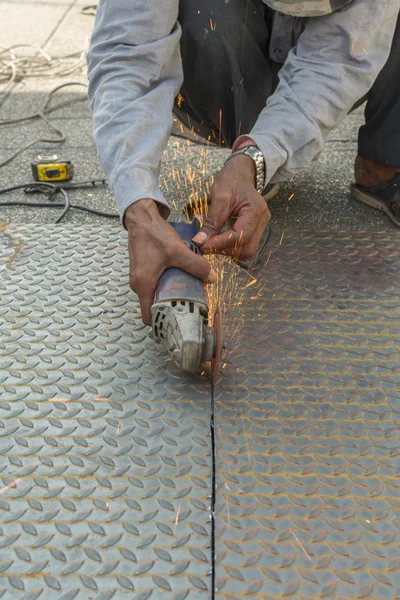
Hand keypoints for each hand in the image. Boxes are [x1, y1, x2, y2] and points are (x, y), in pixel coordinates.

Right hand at [126, 199, 216, 324]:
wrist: (141, 217)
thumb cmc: (155, 235)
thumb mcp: (178, 251)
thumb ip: (196, 265)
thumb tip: (212, 278)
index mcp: (143, 284)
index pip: (148, 316)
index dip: (162, 322)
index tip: (177, 322)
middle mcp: (137, 284)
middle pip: (153, 305)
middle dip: (169, 308)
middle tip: (188, 307)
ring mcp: (138, 277)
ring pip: (154, 294)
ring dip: (168, 295)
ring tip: (186, 294)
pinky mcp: (142, 270)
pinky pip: (154, 284)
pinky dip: (165, 285)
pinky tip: (178, 280)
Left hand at [192, 154, 270, 260]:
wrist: (240, 173)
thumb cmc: (230, 181)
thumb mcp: (219, 198)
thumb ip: (211, 222)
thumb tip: (199, 242)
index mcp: (256, 210)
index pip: (240, 236)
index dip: (221, 244)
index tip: (203, 246)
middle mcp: (262, 221)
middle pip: (247, 248)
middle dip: (225, 250)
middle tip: (206, 246)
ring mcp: (260, 226)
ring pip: (246, 250)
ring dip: (228, 250)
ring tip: (212, 243)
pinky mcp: (255, 229)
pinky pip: (244, 244)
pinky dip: (230, 246)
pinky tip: (218, 240)